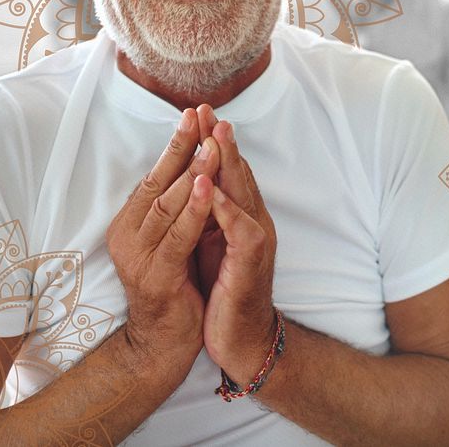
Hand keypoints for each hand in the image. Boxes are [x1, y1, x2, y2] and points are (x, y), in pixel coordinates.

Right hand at [105, 108, 216, 379]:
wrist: (165, 342)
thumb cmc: (174, 283)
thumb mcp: (171, 237)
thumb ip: (174, 205)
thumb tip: (191, 161)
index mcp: (129, 223)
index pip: (154, 174)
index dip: (175, 144)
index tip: (193, 113)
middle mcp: (127, 236)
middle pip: (158, 183)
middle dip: (183, 148)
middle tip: (201, 116)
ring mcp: (139, 257)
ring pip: (168, 205)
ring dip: (193, 172)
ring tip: (211, 145)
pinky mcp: (157, 276)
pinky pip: (179, 236)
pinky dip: (195, 210)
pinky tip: (209, 187)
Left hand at [196, 109, 277, 385]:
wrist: (241, 338)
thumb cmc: (224, 289)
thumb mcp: (212, 242)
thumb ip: (209, 212)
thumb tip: (192, 182)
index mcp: (241, 214)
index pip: (228, 169)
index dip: (213, 141)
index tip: (197, 113)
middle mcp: (253, 219)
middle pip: (238, 172)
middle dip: (222, 140)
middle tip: (208, 111)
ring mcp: (256, 238)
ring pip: (244, 193)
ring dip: (229, 164)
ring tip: (215, 137)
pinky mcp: (251, 261)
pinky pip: (241, 229)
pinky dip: (227, 209)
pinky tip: (213, 190)